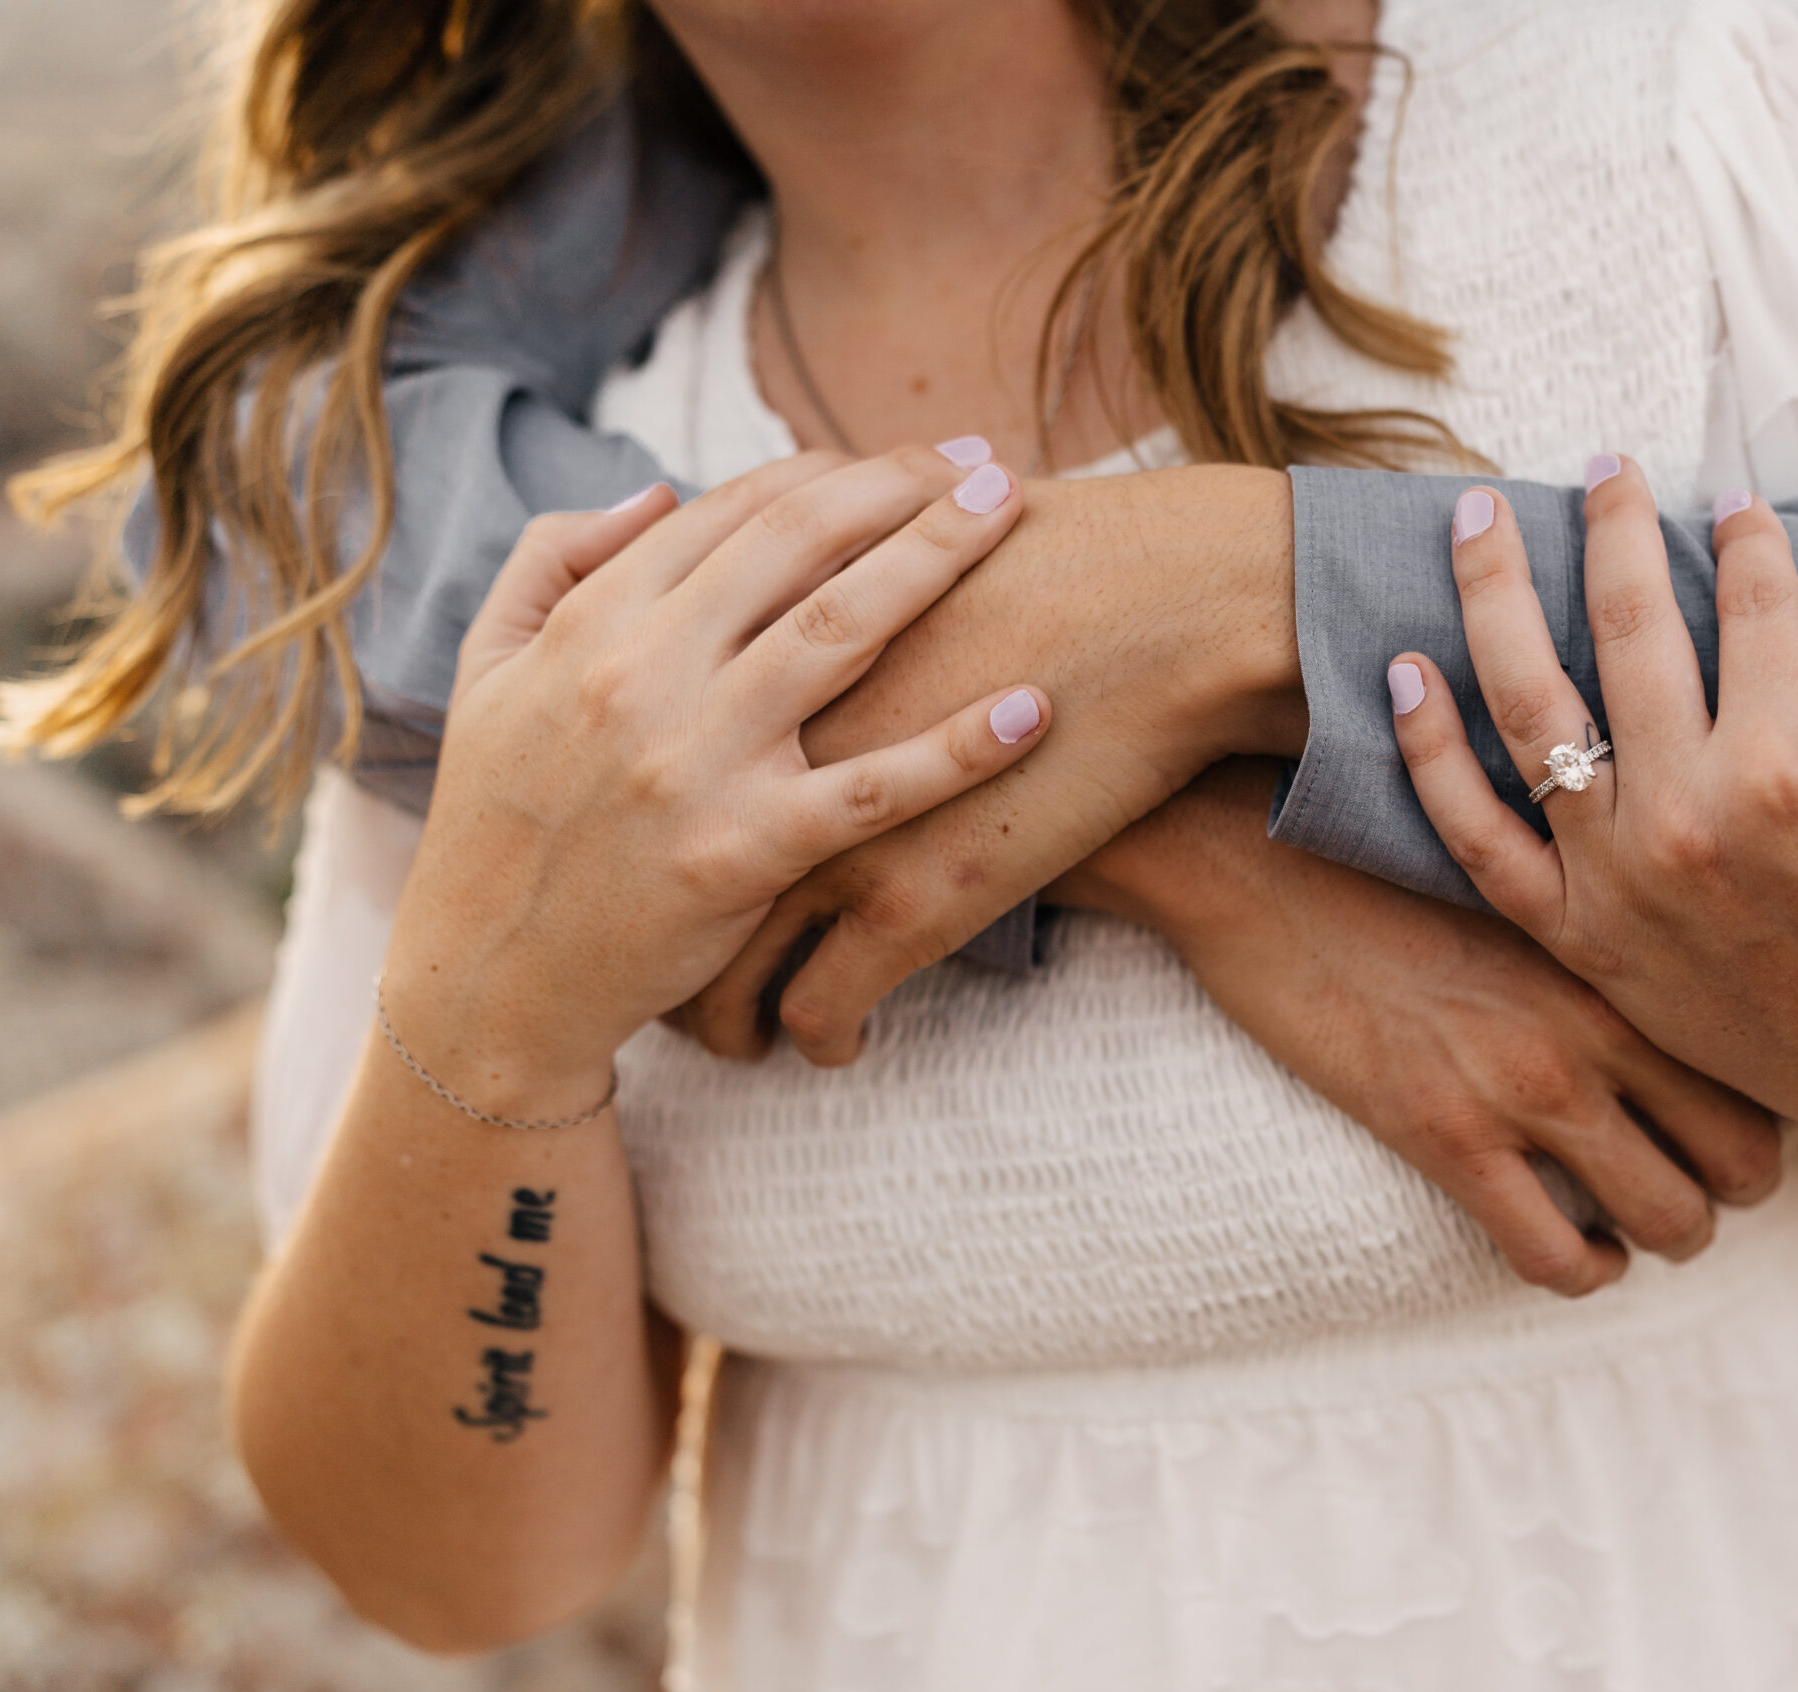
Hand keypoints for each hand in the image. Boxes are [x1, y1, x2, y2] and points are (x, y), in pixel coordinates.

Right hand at [382, 446, 1048, 1111]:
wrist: (486, 980)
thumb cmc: (496, 822)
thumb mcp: (486, 669)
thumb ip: (553, 562)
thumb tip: (660, 492)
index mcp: (596, 621)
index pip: (735, 510)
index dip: (833, 471)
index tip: (907, 459)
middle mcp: (647, 672)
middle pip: (804, 544)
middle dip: (906, 487)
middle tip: (990, 462)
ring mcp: (700, 759)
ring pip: (844, 631)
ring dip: (940, 559)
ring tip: (1017, 515)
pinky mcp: (747, 850)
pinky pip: (875, 788)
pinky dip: (959, 747)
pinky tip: (1033, 708)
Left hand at [679, 464, 1304, 1060]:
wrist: (1160, 613)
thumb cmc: (1056, 561)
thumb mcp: (910, 540)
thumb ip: (846, 559)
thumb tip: (831, 546)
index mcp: (751, 668)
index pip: (645, 760)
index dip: (638, 816)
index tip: (655, 852)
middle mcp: (763, 760)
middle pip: (662, 879)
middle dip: (661, 940)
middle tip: (669, 962)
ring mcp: (827, 842)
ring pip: (726, 975)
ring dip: (723, 1016)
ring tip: (737, 1032)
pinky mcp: (907, 910)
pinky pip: (820, 1013)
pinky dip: (822, 1041)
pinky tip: (841, 1045)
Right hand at [1057, 762, 1784, 1295]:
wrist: (1253, 853)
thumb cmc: (1378, 847)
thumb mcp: (1521, 867)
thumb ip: (1599, 915)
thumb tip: (1661, 950)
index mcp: (1623, 944)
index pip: (1760, 1050)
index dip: (1773, 1097)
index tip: (1745, 1105)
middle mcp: (1599, 1019)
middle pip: (1748, 1154)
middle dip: (1738, 1187)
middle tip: (1704, 1181)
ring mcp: (1525, 1084)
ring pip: (1671, 1221)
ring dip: (1667, 1237)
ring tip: (1638, 1224)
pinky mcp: (1444, 1135)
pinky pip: (1554, 1255)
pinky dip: (1579, 1269)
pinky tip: (1569, 1247)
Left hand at [1390, 467, 1797, 1156]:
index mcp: (1793, 769)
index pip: (1750, 605)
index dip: (1745, 537)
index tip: (1731, 502)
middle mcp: (1690, 819)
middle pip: (1624, 630)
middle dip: (1611, 529)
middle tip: (1603, 466)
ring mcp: (1620, 881)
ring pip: (1529, 710)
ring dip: (1490, 598)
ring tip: (1472, 520)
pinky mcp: (1578, 936)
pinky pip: (1476, 839)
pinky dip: (1426, 754)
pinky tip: (1402, 668)